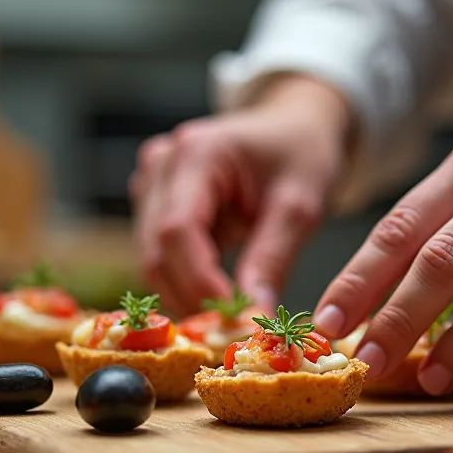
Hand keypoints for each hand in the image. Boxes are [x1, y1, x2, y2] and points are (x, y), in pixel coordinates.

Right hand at [131, 75, 351, 313]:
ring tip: (230, 312)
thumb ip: (272, 259)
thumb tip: (253, 314)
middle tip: (232, 327)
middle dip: (191, 294)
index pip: (176, 230)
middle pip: (155, 250)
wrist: (293, 125)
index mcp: (197, 153)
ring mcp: (152, 182)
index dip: (197, 280)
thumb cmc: (301, 153)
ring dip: (186, 292)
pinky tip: (219, 291)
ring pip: (152, 258)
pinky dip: (186, 279)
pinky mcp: (153, 201)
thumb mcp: (300, 206)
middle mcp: (161, 164)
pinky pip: (160, 254)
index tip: (231, 317)